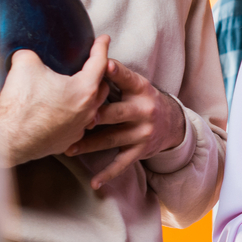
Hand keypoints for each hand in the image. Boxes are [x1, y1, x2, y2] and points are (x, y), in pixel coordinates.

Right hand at [0, 36, 109, 165]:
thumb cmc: (20, 103)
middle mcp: (88, 110)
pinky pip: (78, 124)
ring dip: (88, 97)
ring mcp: (80, 128)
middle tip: (92, 65)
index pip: (99, 62)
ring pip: (92, 108)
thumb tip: (28, 55)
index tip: (104, 39)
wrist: (7, 139)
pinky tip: (65, 111)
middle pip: (102, 87)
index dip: (101, 47)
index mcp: (84, 89)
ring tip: (79, 89)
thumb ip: (32, 54)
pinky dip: (74, 114)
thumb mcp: (24, 64)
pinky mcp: (68, 141)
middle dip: (99, 74)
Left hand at [65, 56, 187, 188]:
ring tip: (68, 148)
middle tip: (76, 119)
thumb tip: (87, 59)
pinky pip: (122, 163)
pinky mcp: (141, 150)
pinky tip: (95, 182)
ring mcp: (142, 132)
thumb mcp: (136, 85)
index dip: (116, 72)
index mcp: (141, 89)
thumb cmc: (143, 100)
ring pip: (112, 139)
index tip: (104, 64)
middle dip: (96, 116)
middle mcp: (144, 110)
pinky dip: (107, 174)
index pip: (127, 78)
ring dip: (89, 145)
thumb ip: (115, 75)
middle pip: (116, 113)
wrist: (173, 124)